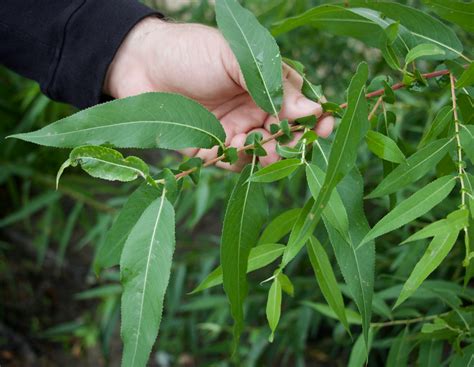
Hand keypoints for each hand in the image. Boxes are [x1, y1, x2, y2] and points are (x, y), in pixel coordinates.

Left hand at [104, 17, 333, 169]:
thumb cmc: (190, 51)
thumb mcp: (234, 57)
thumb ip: (270, 83)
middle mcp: (253, 110)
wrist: (140, 64)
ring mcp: (233, 131)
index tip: (324, 126)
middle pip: (283, 134)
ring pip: (261, 153)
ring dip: (264, 153)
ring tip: (259, 146)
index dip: (313, 118)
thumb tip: (311, 108)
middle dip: (289, 141)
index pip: (298, 106)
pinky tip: (225, 147)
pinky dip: (234, 159)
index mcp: (264, 86)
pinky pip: (231, 163)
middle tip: (287, 141)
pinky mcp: (210, 149)